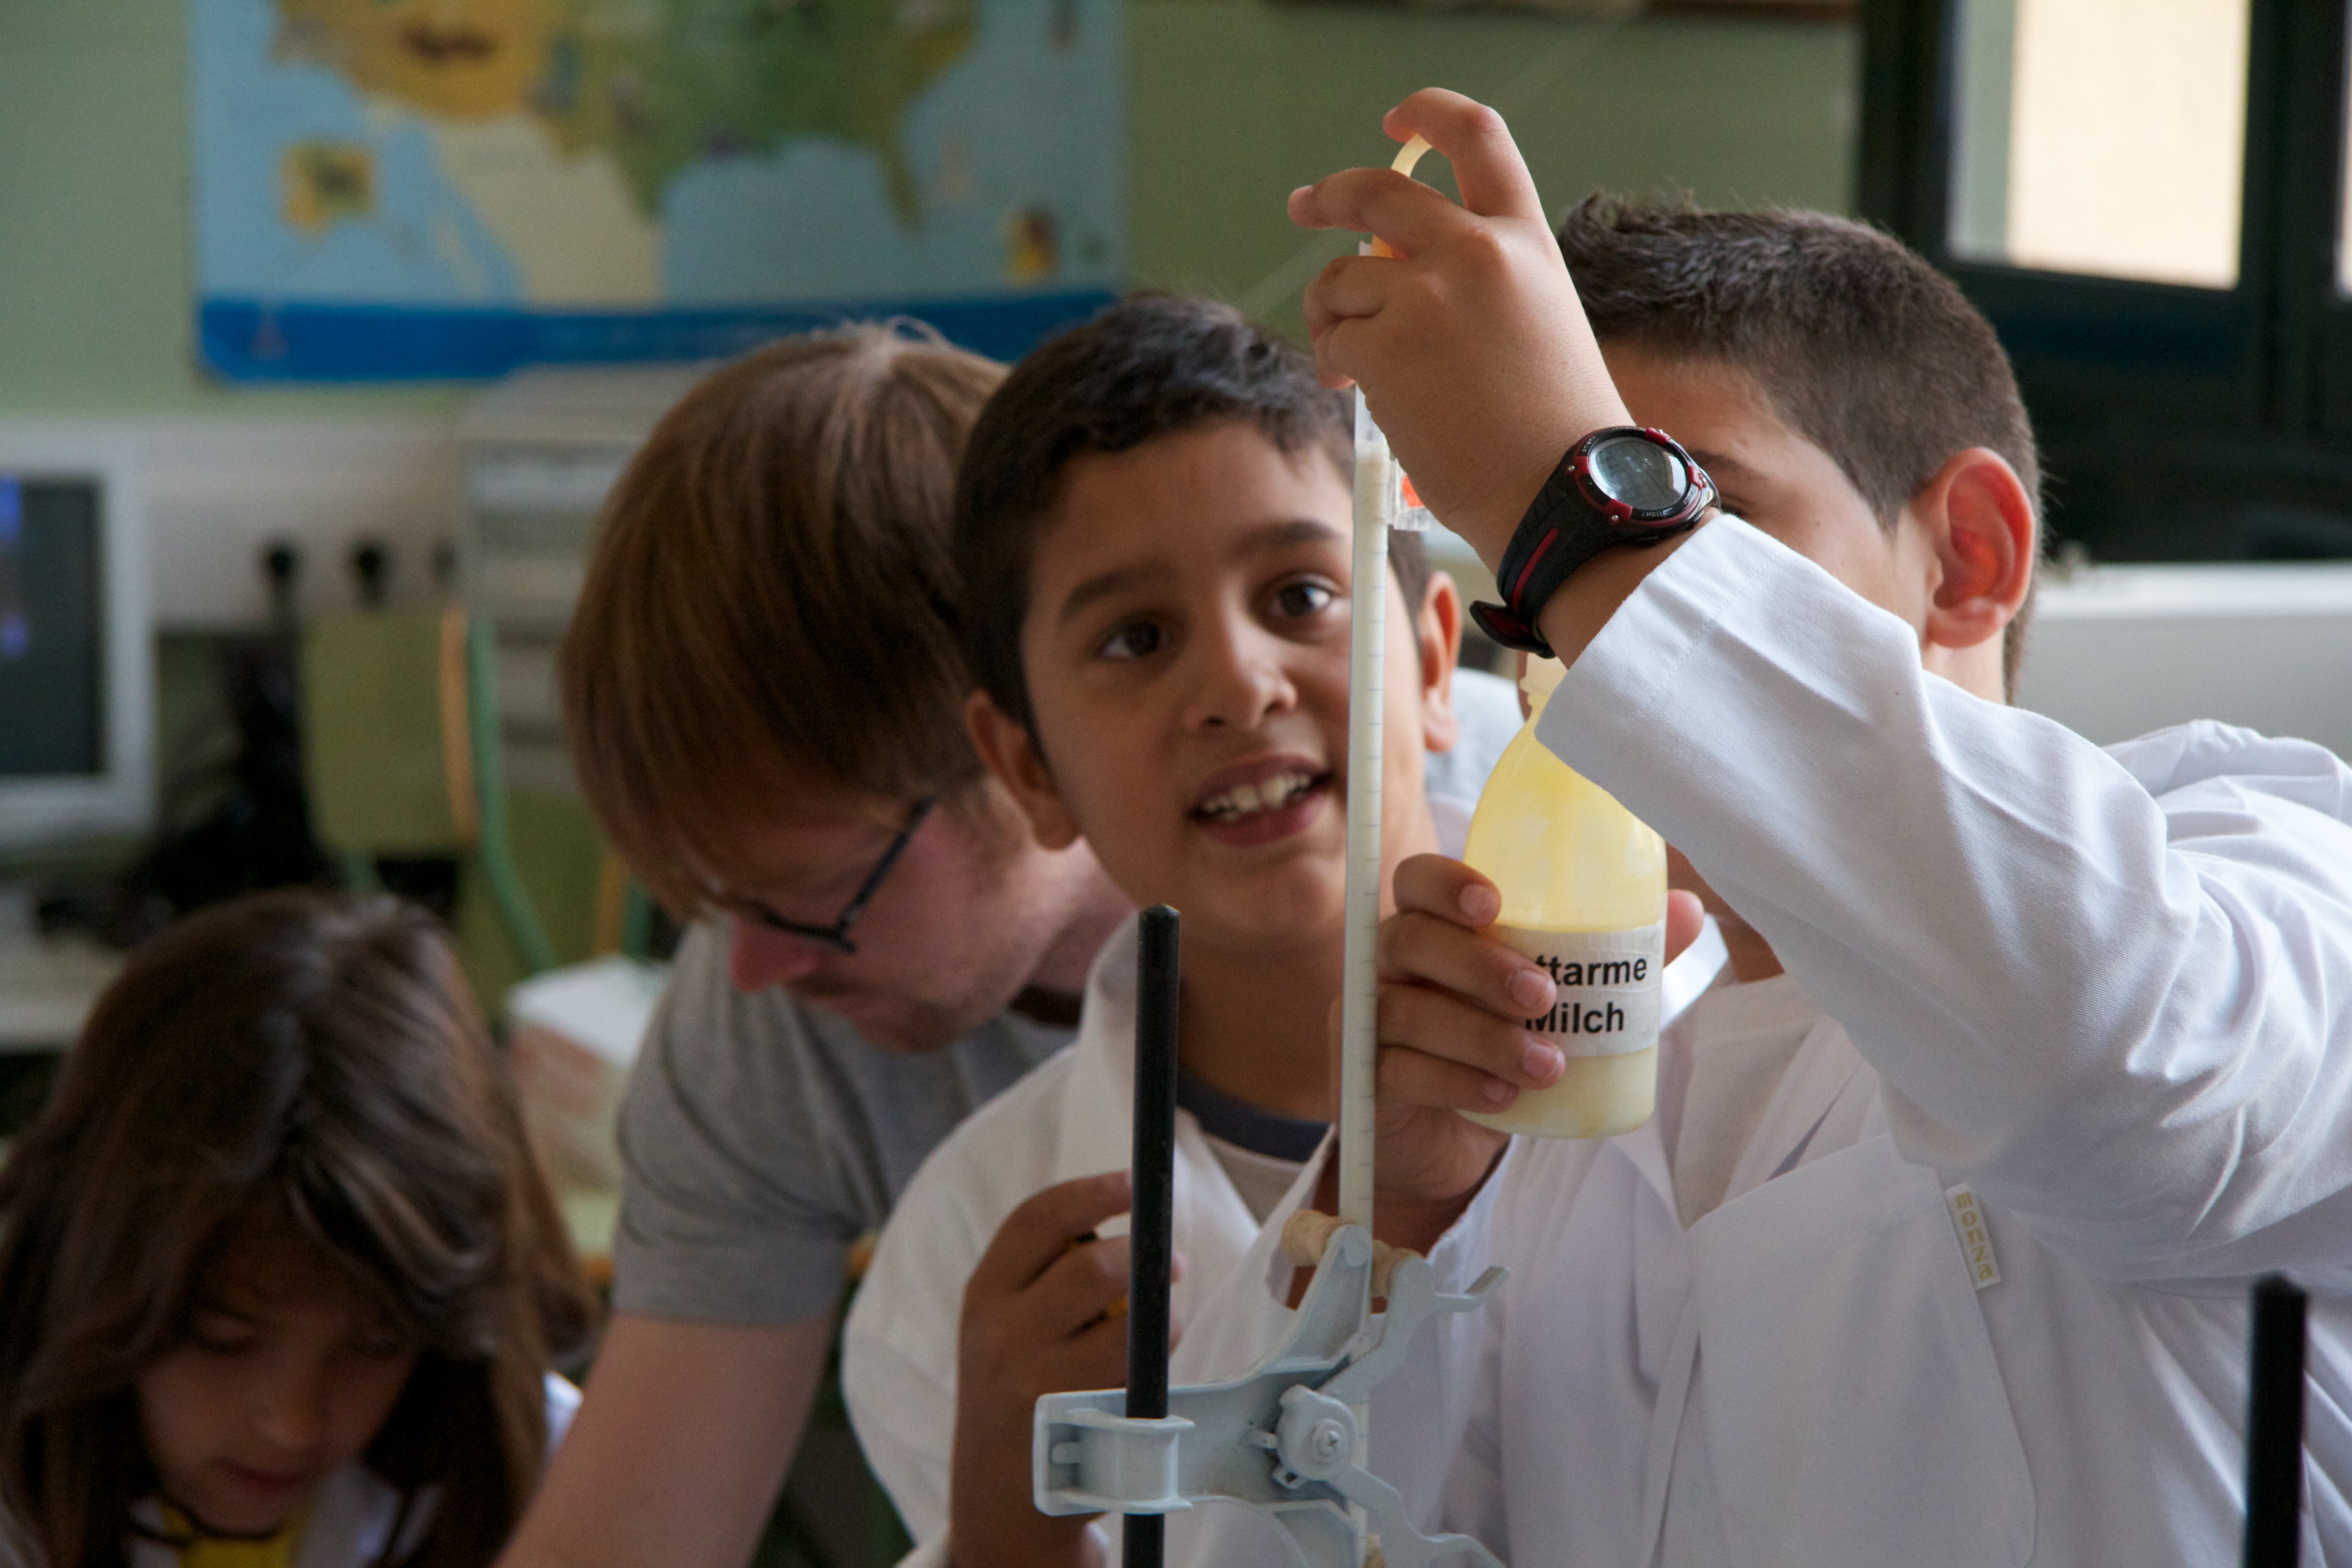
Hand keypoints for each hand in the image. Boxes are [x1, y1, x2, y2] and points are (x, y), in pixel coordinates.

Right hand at [948, 1172, 1179, 1567]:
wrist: (998, 1497)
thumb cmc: (1013, 1394)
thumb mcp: (998, 1328)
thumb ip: (1039, 1276)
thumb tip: (1127, 1224)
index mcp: (982, 1297)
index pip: (1037, 1220)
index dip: (1091, 1191)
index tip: (1132, 1180)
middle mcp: (1002, 1334)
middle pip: (1093, 1264)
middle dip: (1143, 1255)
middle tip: (1172, 1262)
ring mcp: (1039, 1381)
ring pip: (1129, 1321)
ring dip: (1163, 1315)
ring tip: (1161, 1326)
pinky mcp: (1079, 1419)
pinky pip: (1141, 1371)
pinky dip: (1157, 1362)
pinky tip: (1144, 1372)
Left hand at [1287, 88, 1630, 567]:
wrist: (1561, 492)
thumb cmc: (1554, 426)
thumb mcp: (1537, 318)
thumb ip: (1477, 277)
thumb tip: (1389, 268)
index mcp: (1524, 239)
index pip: (1476, 137)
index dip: (1428, 113)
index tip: (1396, 121)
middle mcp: (1473, 252)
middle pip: (1377, 191)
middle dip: (1331, 195)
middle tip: (1307, 206)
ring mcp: (1424, 297)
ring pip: (1340, 278)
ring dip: (1331, 313)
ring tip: (1348, 358)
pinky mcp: (1383, 347)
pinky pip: (1333, 338)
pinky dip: (1334, 362)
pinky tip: (1356, 391)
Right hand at [1364, 854, 1706, 1250]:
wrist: (1449, 1143)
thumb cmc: (1503, 1046)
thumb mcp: (1560, 1002)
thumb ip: (1610, 957)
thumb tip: (1689, 909)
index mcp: (1433, 927)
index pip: (1418, 881)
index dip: (1447, 882)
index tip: (1496, 902)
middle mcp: (1390, 964)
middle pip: (1409, 939)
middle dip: (1479, 965)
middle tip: (1544, 997)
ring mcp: (1368, 1021)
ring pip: (1405, 1010)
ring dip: (1481, 1037)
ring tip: (1547, 1065)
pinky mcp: (1364, 1079)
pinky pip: (1397, 1071)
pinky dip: (1454, 1083)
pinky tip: (1502, 1099)